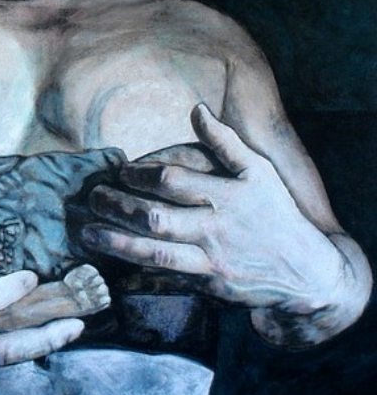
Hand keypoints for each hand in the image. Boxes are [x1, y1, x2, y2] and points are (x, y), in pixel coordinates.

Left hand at [82, 104, 345, 313]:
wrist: (306, 274)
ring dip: (117, 243)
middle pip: (156, 218)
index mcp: (227, 194)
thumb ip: (225, 142)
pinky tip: (111, 265)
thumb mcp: (259, 172)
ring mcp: (210, 260)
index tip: (119, 172)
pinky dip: (137, 273)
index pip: (172, 180)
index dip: (139, 175)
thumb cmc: (277, 215)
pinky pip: (166, 280)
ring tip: (87, 233)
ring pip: (155, 253)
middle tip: (92, 199)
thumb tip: (196, 108)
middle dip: (117, 208)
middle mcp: (216, 227)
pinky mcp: (208, 286)